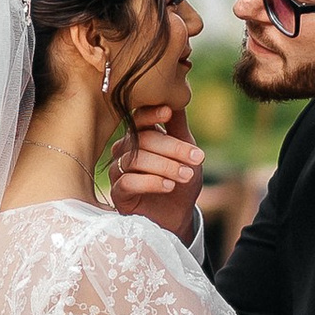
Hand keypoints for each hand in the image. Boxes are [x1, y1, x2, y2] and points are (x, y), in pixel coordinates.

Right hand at [110, 102, 207, 240]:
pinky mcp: (117, 194)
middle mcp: (125, 151)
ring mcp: (118, 171)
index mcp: (140, 137)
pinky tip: (168, 186)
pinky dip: (150, 182)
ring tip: (186, 175)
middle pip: (142, 140)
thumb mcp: (186, 153)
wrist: (177, 217)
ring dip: (165, 166)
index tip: (168, 113)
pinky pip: (127, 182)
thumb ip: (179, 128)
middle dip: (173, 148)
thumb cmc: (180, 182)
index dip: (151, 114)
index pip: (139, 119)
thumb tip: (178, 98)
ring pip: (135, 160)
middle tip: (198, 158)